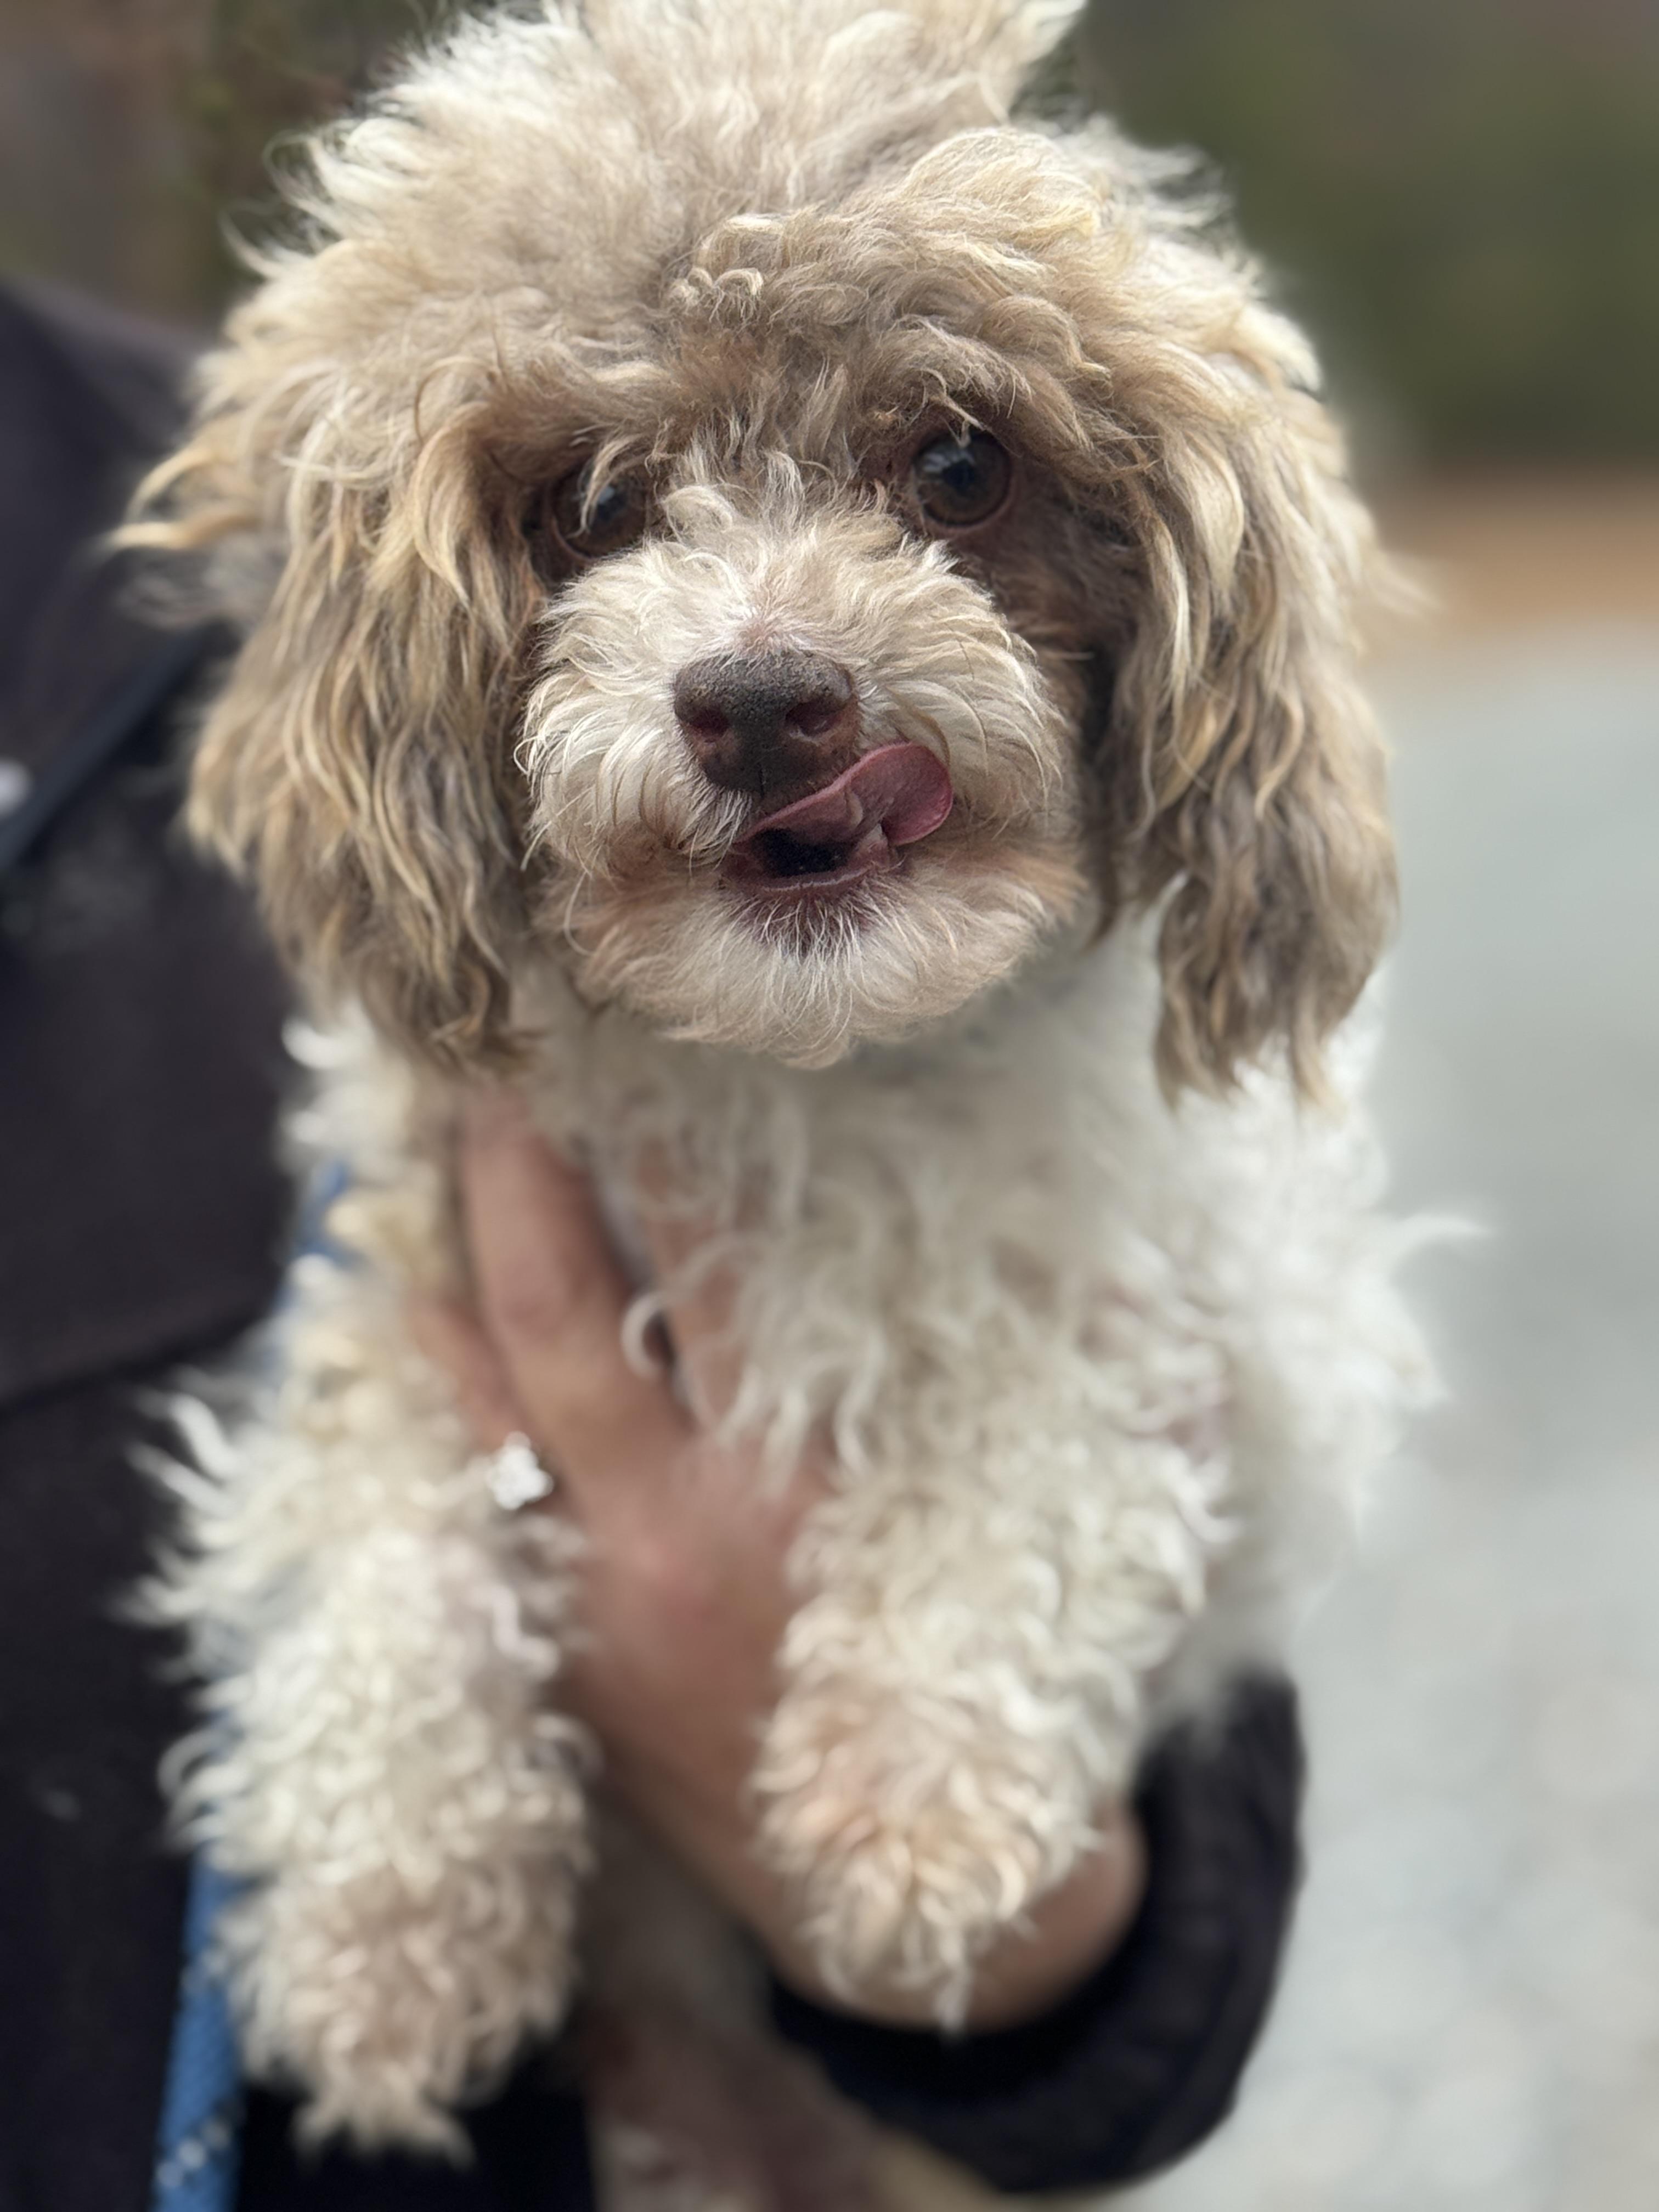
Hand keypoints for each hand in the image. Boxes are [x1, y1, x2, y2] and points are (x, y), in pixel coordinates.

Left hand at [414, 1091, 1145, 2029]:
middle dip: (528, 1166)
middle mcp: (677, 1529)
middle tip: (502, 1042)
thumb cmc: (999, 1711)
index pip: (726, 1281)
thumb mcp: (1076, 1564)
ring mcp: (595, 1587)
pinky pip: (476, 1476)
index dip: (683, 1155)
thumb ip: (1121, 1421)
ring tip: (446, 1120)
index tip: (665, 1044)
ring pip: (494, 1382)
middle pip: (567, 1307)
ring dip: (463, 1246)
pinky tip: (415, 1283)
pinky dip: (448, 1373)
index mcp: (806, 1498)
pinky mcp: (561, 1634)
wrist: (910, 1917)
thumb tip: (1144, 1266)